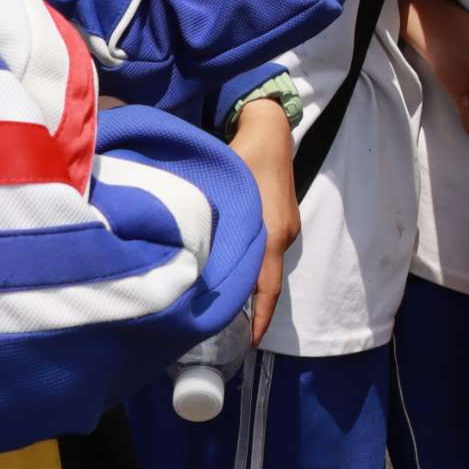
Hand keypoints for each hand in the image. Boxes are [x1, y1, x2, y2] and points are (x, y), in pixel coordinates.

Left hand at [227, 98, 297, 342]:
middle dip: (252, 308)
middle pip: (267, 280)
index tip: (250, 343)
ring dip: (251, 284)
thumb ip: (205, 220)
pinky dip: (254, 264)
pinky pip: (269, 249)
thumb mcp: (221, 188)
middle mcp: (282, 234)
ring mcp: (286, 225)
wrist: (270, 126)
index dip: (259, 317)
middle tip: (228, 331)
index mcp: (269, 232)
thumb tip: (181, 251)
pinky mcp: (284, 216)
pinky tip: (233, 265)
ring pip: (267, 264)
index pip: (267, 287)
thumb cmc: (242, 153)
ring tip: (226, 302)